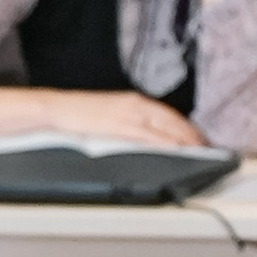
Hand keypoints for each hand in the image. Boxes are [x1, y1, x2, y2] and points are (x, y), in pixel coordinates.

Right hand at [0, 87, 206, 148]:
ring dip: (184, 142)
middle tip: (210, 152)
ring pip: (164, 128)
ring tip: (200, 155)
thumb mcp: (107, 118)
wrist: (46, 109)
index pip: (170, 116)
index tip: (203, 142)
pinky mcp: (115, 125)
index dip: (189, 130)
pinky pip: (146, 136)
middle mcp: (133, 104)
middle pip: (173, 121)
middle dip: (193, 137)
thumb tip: (150, 142)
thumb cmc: (75, 117)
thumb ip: (128, 127)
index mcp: (132, 102)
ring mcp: (125, 114)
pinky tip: (176, 151)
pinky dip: (164, 143)